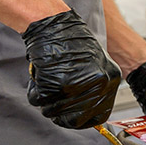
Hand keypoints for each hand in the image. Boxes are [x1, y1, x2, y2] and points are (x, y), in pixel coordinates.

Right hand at [23, 10, 121, 128]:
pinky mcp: (57, 83)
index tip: (71, 118)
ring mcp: (78, 86)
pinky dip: (34, 89)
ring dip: (44, 98)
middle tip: (52, 97)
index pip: (99, 117)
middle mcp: (98, 84)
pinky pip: (38, 100)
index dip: (82, 120)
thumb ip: (93, 89)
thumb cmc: (70, 42)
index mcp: (111, 79)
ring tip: (47, 77)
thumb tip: (86, 115)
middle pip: (74, 119)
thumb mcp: (94, 65)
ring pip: (52, 111)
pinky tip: (40, 72)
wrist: (54, 24)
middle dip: (58, 112)